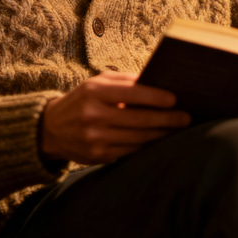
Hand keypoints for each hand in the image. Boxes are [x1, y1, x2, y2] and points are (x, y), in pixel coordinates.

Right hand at [40, 72, 190, 164]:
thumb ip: (124, 80)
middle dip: (166, 119)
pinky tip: (160, 141)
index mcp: (93, 92)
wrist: (50, 128)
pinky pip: (129, 151)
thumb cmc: (82, 99)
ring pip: (137, 138)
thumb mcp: (96, 83)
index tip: (174, 98)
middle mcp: (93, 115)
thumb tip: (156, 82)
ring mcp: (95, 138)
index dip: (154, 97)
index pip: (130, 93)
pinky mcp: (97, 156)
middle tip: (186, 117)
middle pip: (138, 119)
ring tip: (178, 130)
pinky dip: (147, 147)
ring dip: (161, 135)